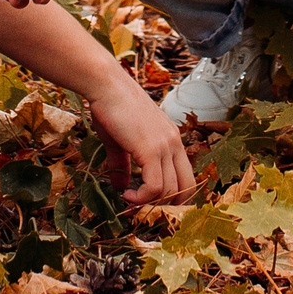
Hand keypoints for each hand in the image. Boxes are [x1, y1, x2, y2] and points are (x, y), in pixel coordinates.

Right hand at [91, 81, 196, 203]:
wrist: (106, 86)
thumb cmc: (111, 108)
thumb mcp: (120, 141)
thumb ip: (124, 165)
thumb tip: (121, 188)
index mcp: (172, 140)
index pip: (186, 177)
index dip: (172, 196)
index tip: (150, 200)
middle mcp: (174, 143)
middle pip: (185, 188)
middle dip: (165, 204)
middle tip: (142, 207)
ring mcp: (165, 146)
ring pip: (170, 191)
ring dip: (149, 202)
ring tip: (129, 200)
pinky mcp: (151, 149)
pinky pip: (155, 186)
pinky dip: (141, 198)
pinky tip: (127, 195)